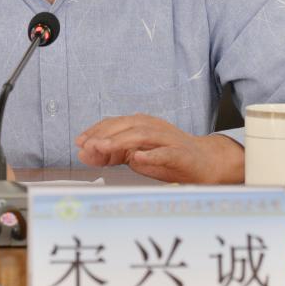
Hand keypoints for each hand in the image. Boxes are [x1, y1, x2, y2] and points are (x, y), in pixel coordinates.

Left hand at [75, 114, 243, 183]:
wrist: (205, 162)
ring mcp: (167, 139)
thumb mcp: (136, 155)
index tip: (79, 142)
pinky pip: (164, 152)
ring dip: (120, 141)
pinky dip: (150, 155)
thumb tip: (85, 153)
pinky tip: (137, 158)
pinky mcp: (180, 153)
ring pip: (141, 135)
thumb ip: (112, 154)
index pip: (114, 123)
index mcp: (141, 125)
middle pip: (125, 125)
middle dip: (104, 135)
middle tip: (87, 146)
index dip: (96, 131)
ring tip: (104, 149)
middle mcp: (153, 127)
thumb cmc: (169, 158)